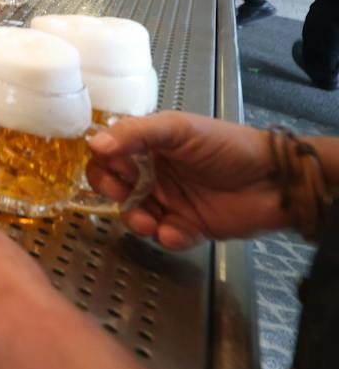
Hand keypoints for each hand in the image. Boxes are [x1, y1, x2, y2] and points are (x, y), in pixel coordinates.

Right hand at [87, 112, 282, 248]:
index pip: (109, 156)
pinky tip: (178, 233)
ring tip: (151, 223)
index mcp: (149, 146)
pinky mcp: (189, 227)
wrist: (275, 182)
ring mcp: (171, 202)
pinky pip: (166, 237)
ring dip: (137, 221)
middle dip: (115, 196)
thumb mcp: (178, 129)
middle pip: (116, 188)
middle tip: (125, 199)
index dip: (103, 166)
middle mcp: (155, 174)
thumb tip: (93, 143)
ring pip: (136, 216)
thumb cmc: (226, 146)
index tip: (110, 174)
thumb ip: (135, 134)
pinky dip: (168, 238)